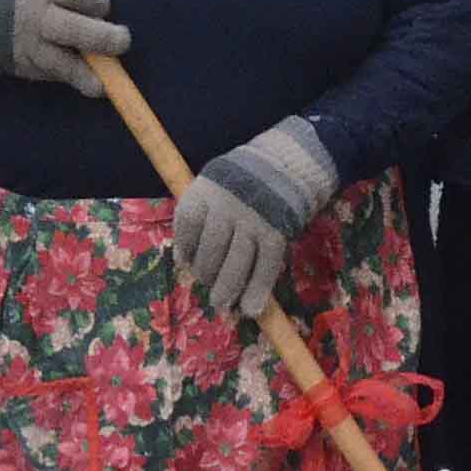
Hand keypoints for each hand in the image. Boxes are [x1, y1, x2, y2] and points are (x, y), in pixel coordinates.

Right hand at [0, 0, 130, 94]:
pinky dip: (73, 78)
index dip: (98, 2)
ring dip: (91, 74)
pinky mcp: (26, 67)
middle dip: (106, 38)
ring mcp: (31, 46)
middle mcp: (37, 17)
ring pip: (66, 64)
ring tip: (107, 82)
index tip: (101, 6)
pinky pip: (55, 75)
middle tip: (122, 40)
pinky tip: (91, 83)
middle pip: (78, 30)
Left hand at [172, 118, 338, 316]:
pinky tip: (251, 308)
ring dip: (227, 289)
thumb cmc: (243, 179)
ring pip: (235, 264)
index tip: (187, 262)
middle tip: (210, 285)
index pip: (187, 226)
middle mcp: (226, 207)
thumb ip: (199, 215)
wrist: (288, 162)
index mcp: (206, 191)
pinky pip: (265, 268)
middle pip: (210, 251)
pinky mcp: (276, 233)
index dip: (185, 249)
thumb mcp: (214, 183)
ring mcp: (252, 221)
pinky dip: (258, 291)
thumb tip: (183, 259)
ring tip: (222, 304)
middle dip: (206, 274)